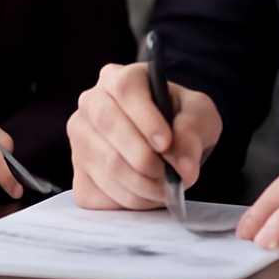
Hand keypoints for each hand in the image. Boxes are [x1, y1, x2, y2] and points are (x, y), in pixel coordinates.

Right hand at [68, 62, 222, 209]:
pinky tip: (148, 193)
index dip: (145, 117)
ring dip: (144, 184)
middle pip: (108, 125)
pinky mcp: (79, 174)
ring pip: (107, 164)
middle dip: (145, 157)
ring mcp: (81, 139)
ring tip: (167, 186)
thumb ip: (193, 129)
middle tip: (171, 174)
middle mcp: (91, 103)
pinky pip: (102, 193)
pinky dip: (132, 200)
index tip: (166, 142)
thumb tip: (184, 166)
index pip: (125, 89)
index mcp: (118, 77)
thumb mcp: (199, 113)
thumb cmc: (180, 119)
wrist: (167, 143)